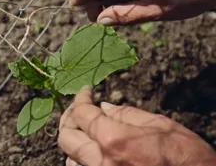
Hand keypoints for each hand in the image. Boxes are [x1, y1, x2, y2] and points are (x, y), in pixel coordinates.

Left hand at [58, 87, 215, 165]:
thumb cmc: (185, 155)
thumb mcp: (158, 124)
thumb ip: (124, 113)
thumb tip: (102, 107)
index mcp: (113, 139)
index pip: (82, 113)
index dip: (81, 98)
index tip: (86, 92)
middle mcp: (100, 161)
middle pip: (66, 137)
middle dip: (69, 118)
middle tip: (79, 108)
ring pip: (69, 158)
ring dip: (74, 141)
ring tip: (84, 129)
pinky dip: (80, 161)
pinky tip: (91, 152)